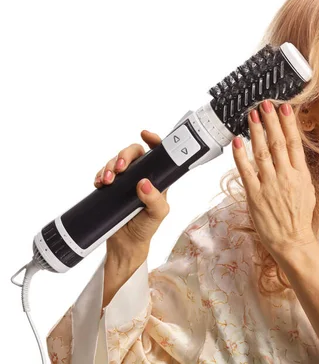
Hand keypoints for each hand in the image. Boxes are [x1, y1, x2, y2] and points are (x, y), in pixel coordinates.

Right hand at [94, 130, 169, 254]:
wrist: (125, 245)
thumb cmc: (146, 228)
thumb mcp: (158, 215)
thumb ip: (155, 200)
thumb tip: (144, 183)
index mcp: (158, 179)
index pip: (157, 154)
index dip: (153, 141)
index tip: (145, 134)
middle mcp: (141, 176)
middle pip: (133, 153)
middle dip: (124, 155)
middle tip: (121, 168)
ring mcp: (125, 181)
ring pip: (116, 162)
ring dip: (110, 166)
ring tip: (108, 180)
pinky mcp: (111, 188)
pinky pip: (104, 173)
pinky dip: (100, 174)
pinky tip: (100, 183)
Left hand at [232, 101, 316, 258]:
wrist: (293, 241)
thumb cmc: (299, 218)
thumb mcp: (307, 190)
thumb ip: (299, 171)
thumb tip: (293, 154)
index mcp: (300, 175)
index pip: (293, 144)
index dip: (288, 124)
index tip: (283, 108)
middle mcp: (285, 177)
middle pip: (277, 143)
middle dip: (270, 121)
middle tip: (264, 104)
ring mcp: (269, 185)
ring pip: (261, 152)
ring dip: (256, 132)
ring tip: (251, 115)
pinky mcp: (255, 195)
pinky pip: (246, 171)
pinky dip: (241, 155)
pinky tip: (238, 141)